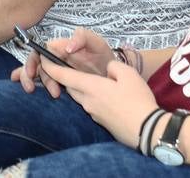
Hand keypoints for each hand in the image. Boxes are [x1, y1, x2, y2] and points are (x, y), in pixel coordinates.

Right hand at [12, 28, 114, 97]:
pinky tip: (30, 88)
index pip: (42, 49)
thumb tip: (67, 47)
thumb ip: (83, 38)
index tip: (33, 73)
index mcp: (62, 46)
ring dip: (33, 82)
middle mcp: (56, 56)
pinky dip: (28, 81)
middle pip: (36, 62)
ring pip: (35, 72)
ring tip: (52, 93)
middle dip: (30, 74)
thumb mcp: (97, 43)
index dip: (35, 60)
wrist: (112, 76)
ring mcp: (56, 68)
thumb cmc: (104, 57)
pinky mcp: (57, 79)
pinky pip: (38, 78)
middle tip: (32, 87)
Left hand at [40, 58, 159, 147]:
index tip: (44, 59)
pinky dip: (93, 98)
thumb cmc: (137, 99)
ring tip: (94, 82)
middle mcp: (87, 101)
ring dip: (82, 89)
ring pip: (81, 97)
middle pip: (70, 88)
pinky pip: (91, 106)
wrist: (145, 129)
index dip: (51, 67)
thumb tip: (108, 69)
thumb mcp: (129, 74)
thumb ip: (114, 67)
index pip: (64, 76)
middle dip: (67, 78)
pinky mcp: (100, 122)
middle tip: (71, 68)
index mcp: (91, 87)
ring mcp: (93, 114)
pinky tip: (108, 98)